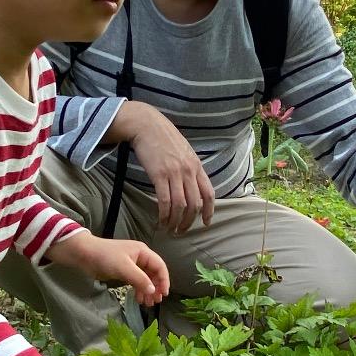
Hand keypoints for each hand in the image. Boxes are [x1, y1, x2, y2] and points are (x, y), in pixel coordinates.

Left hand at [46, 233, 169, 305]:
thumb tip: (153, 291)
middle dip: (155, 287)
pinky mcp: (123, 271)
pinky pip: (136, 281)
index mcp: (143, 252)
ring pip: (145, 279)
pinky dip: (138, 290)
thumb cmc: (105, 257)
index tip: (163, 294)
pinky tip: (138, 299)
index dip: (164, 280)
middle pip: (153, 274)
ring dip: (147, 291)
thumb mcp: (124, 268)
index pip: (160, 266)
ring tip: (147, 303)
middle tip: (155, 302)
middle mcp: (139, 257)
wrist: (83, 255)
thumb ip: (140, 279)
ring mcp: (131, 265)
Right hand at [110, 101, 213, 234]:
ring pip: (180, 205)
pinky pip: (164, 200)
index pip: (209, 193)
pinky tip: (160, 220)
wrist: (146, 124)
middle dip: (189, 222)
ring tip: (169, 229)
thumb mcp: (183, 151)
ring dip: (175, 221)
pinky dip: (164, 214)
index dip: (208, 211)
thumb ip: (189, 168)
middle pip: (194, 204)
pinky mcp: (159, 174)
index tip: (205, 223)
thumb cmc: (163, 137)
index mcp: (196, 166)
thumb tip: (191, 185)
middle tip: (181, 231)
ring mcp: (174, 173)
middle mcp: (188, 171)